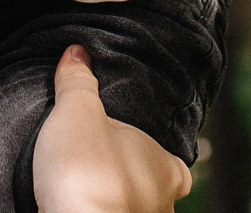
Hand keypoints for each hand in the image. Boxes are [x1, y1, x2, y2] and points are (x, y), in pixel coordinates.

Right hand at [31, 46, 193, 212]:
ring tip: (87, 191)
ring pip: (134, 211)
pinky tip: (81, 208)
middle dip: (130, 180)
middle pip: (153, 189)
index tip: (132, 147)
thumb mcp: (77, 111)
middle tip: (101, 167)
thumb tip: (77, 52)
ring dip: (115, 202)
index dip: (154, 154)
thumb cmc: (89, 171)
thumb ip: (78, 82)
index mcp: (168, 168)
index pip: (173, 162)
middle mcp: (164, 204)